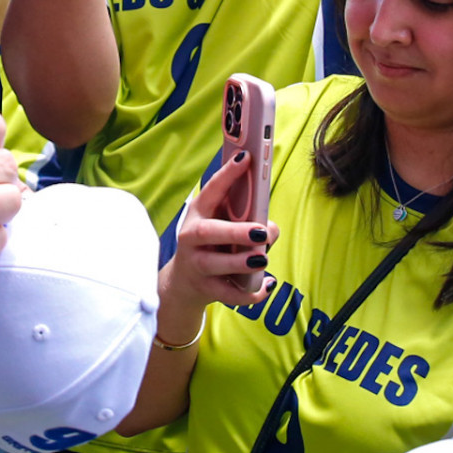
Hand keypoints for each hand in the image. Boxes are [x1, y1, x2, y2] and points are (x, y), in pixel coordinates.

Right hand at [156, 153, 279, 340]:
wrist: (183, 283)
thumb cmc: (210, 244)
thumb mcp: (219, 224)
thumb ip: (242, 218)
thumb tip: (269, 227)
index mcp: (198, 214)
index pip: (211, 190)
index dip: (227, 174)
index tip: (245, 158)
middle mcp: (192, 238)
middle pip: (209, 232)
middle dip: (235, 231)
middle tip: (261, 230)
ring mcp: (196, 265)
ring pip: (216, 265)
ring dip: (241, 262)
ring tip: (263, 258)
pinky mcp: (205, 289)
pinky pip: (228, 294)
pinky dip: (250, 293)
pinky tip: (266, 285)